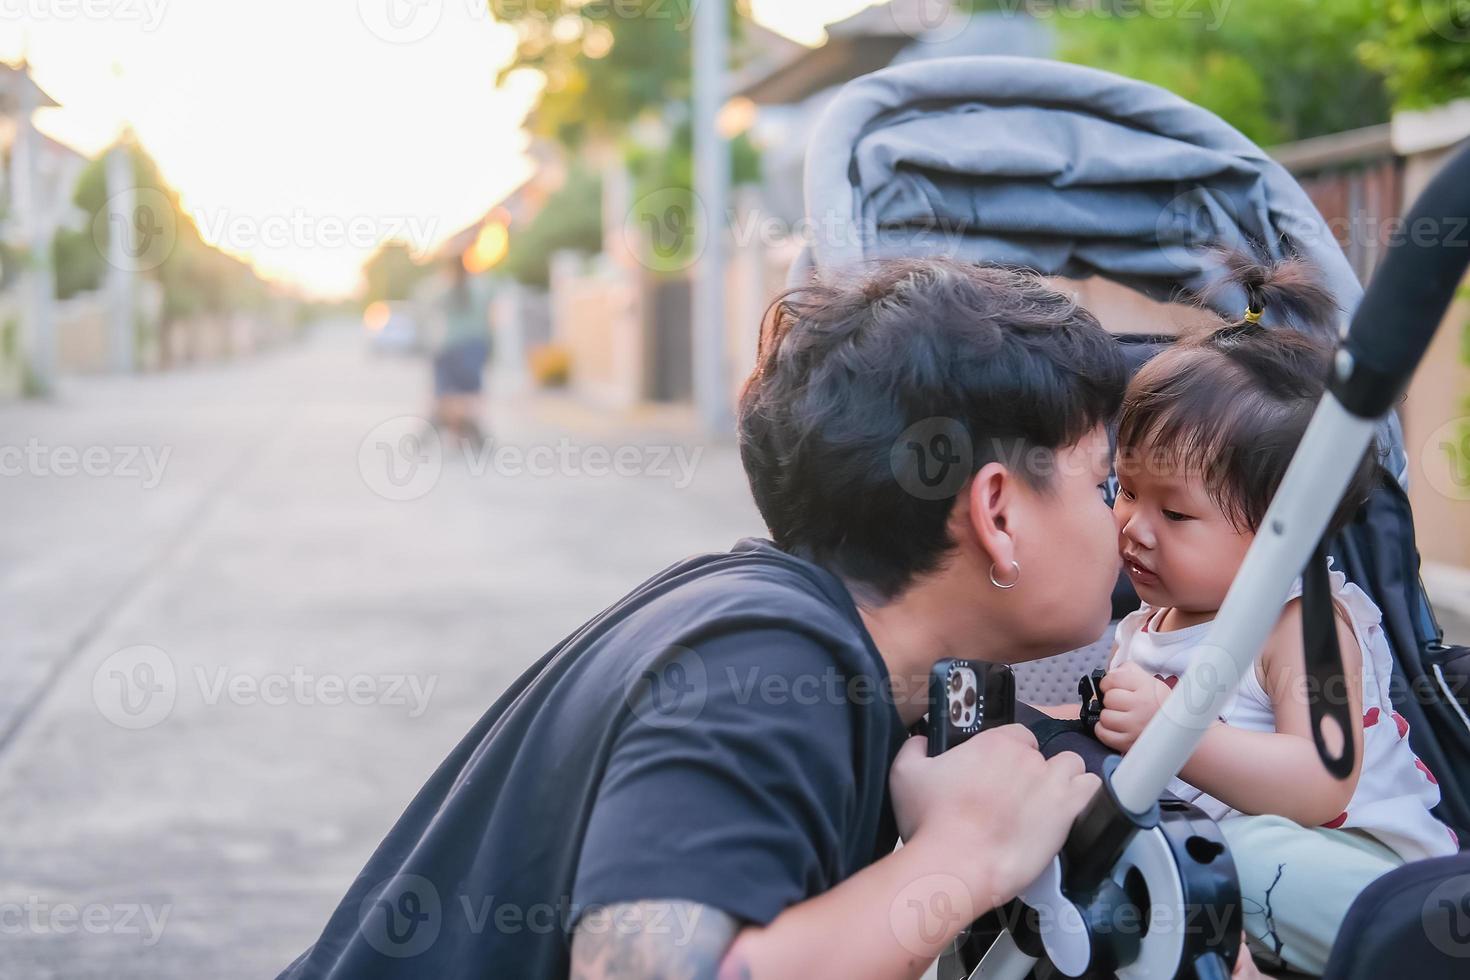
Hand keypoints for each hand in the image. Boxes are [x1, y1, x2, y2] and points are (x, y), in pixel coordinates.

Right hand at [888, 725, 1099, 903]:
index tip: (996, 775)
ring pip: (1071, 766)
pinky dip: (1085, 795)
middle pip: (1040, 754)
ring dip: (1062, 779)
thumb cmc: (931, 820)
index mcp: (993, 742)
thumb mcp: (905, 774)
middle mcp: (1027, 756)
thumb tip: (923, 739)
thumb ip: (914, 748)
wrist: (957, 863)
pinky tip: (1070, 810)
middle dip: (1030, 771)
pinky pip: (1092, 788)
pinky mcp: (1069, 810)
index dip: (1008, 755)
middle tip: (1013, 798)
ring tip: (1047, 802)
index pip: (1015, 735)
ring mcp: (1052, 782)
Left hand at [1095, 661, 1173, 752]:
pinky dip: (1105, 731)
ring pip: (1105, 717)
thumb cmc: (1159, 705)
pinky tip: (1117, 728)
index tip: (1112, 687)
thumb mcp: (1150, 682)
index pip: (1113, 678)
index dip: (1108, 682)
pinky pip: (1103, 734)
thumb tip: (1110, 672)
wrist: (1178, 733)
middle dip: (1111, 701)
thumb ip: (1129, 671)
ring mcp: (1136, 726)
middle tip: (1122, 705)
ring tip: (1122, 717)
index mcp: (1148, 687)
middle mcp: (1143, 706)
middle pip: (1108, 698)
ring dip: (1109, 717)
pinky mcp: (1129, 743)